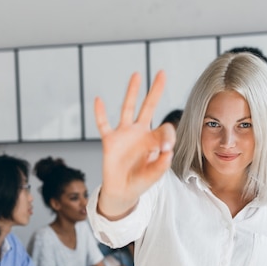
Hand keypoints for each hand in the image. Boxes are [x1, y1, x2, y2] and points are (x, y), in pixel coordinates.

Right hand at [95, 71, 175, 219]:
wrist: (122, 192)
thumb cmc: (140, 182)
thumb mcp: (154, 176)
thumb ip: (161, 165)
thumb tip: (167, 151)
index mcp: (154, 141)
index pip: (165, 130)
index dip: (168, 137)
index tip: (166, 150)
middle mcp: (140, 133)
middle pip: (148, 107)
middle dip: (155, 91)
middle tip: (162, 73)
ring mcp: (124, 135)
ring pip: (128, 108)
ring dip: (132, 92)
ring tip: (137, 75)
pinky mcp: (110, 141)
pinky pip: (103, 124)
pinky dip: (100, 113)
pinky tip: (99, 100)